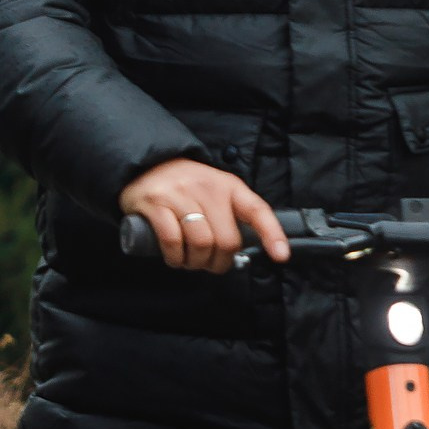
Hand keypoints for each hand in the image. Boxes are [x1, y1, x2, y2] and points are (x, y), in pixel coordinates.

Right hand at [120, 157, 289, 274]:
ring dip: (196, 263)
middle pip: (226, 240)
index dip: (272, 235)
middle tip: (209, 265)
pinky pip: (172, 240)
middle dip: (219, 263)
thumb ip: (229, 217)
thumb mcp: (215, 192)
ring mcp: (180, 194)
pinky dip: (175, 257)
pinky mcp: (156, 203)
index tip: (281, 256)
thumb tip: (238, 256)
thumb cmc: (187, 186)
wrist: (147, 163)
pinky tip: (175, 258)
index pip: (257, 211)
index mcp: (229, 186)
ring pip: (200, 243)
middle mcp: (207, 188)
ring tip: (190, 262)